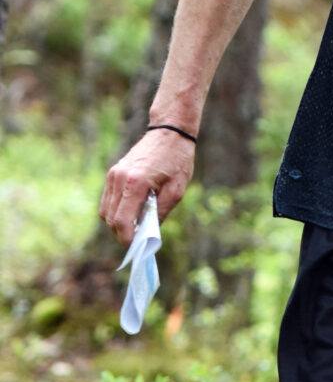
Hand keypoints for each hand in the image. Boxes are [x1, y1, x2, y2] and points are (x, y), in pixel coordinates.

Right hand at [99, 129, 195, 246]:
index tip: (136, 249)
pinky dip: (116, 211)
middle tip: (139, 242)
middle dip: (122, 233)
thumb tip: (149, 234)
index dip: (127, 239)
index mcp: (135, 183)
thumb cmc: (177, 160)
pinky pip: (108, 200)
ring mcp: (113, 175)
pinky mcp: (113, 173)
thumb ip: (161, 213)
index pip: (122, 221)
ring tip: (137, 227)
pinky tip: (133, 213)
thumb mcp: (177, 190)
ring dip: (118, 223)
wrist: (170, 132)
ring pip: (106, 211)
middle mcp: (119, 179)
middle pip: (110, 219)